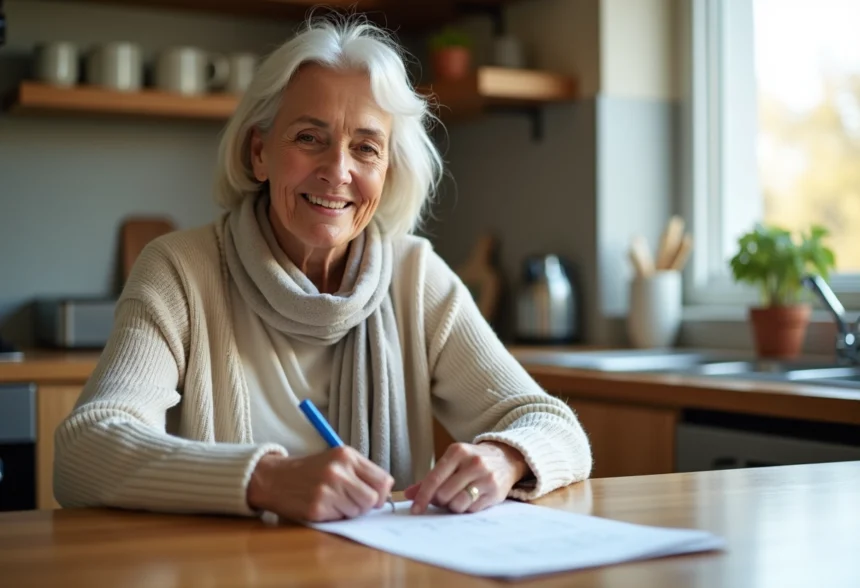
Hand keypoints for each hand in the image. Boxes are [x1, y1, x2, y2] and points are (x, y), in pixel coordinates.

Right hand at [246, 447, 393, 522]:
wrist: (275, 478)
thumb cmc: (310, 470)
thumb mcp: (336, 460)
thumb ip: (361, 472)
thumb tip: (384, 493)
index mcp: (347, 455)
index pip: (383, 479)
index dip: (380, 492)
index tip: (372, 495)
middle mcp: (339, 470)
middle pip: (372, 498)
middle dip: (365, 504)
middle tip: (350, 500)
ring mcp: (327, 489)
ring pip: (358, 511)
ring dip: (350, 511)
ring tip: (333, 500)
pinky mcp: (317, 507)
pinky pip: (341, 518)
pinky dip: (335, 516)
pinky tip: (323, 506)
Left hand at [404, 441, 528, 514]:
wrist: (506, 458)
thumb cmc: (472, 462)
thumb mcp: (452, 462)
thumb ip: (430, 478)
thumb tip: (408, 494)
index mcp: (457, 452)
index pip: (434, 478)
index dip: (422, 496)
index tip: (415, 509)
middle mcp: (473, 462)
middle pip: (444, 494)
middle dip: (440, 500)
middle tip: (444, 497)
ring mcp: (486, 477)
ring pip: (457, 504)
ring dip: (453, 506)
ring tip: (458, 497)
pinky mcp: (495, 492)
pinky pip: (472, 510)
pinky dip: (467, 508)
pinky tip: (471, 499)